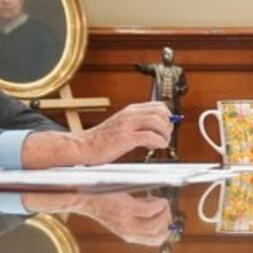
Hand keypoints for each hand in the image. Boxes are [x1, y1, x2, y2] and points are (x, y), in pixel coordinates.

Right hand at [23, 102, 172, 167]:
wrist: (83, 146)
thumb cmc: (101, 139)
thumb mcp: (122, 125)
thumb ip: (138, 124)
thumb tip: (158, 129)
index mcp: (130, 110)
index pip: (158, 105)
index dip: (167, 116)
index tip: (167, 127)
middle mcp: (130, 115)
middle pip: (161, 112)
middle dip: (168, 125)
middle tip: (165, 136)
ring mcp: (128, 125)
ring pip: (158, 122)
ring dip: (165, 134)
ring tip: (162, 143)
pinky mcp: (126, 138)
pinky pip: (150, 136)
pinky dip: (158, 142)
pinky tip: (156, 147)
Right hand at [23, 192, 173, 246]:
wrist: (88, 204)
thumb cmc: (105, 196)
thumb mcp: (125, 196)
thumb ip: (142, 202)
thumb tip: (159, 205)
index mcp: (126, 211)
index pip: (152, 212)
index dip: (162, 206)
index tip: (163, 200)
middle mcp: (127, 226)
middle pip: (157, 228)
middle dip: (165, 217)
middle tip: (164, 207)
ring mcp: (128, 233)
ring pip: (157, 237)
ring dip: (163, 226)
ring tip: (160, 215)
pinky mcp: (128, 236)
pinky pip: (151, 238)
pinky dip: (157, 229)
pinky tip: (152, 221)